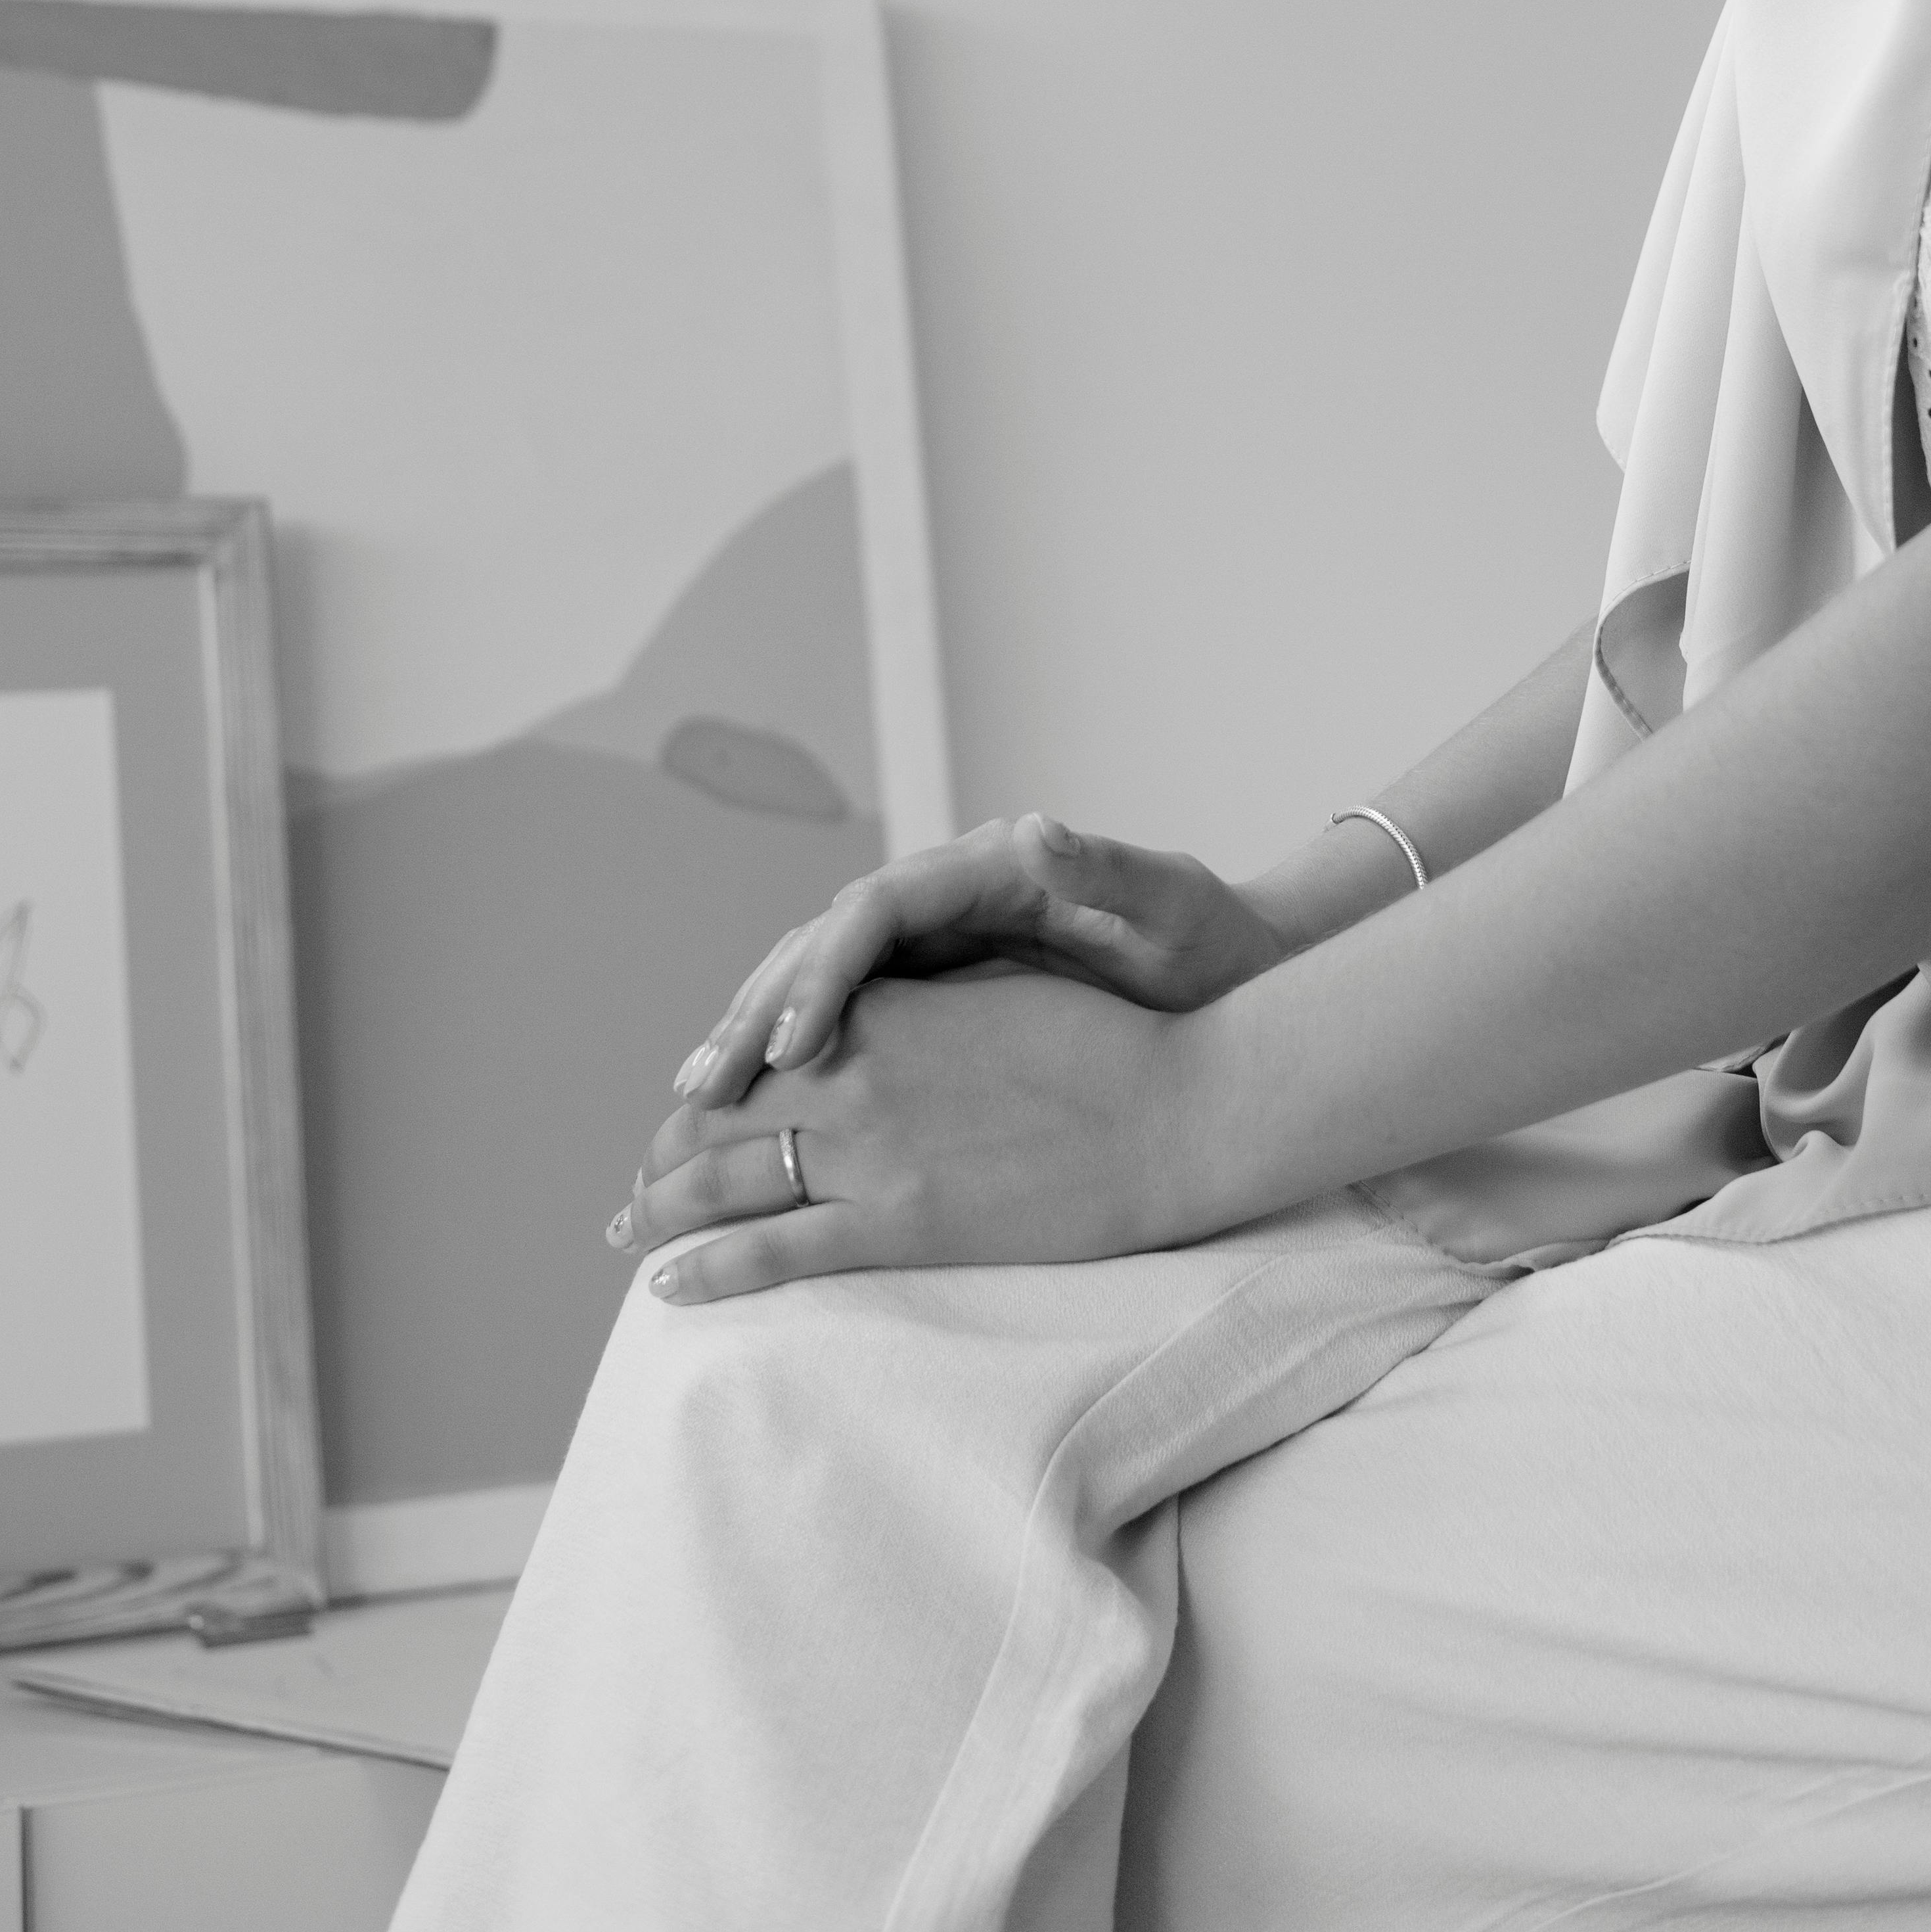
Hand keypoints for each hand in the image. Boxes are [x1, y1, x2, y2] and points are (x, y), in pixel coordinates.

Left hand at [615, 966, 1203, 1295]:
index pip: (761, 1047)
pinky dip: (713, 1267)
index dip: (712, 1079)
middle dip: (667, 1151)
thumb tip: (872, 1016)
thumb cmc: (1105, 1046)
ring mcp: (874, 1152)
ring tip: (625, 1229)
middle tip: (633, 1186)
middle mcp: (858, 1073)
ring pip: (731, 1180)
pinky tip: (669, 1285)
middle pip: (724, 1113)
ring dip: (663, 1208)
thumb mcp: (997, 996)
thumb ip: (921, 1010)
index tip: (685, 1108)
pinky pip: (780, 1251)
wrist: (1174, 1109)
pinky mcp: (902, 1223)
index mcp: (881, 1011)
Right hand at [672, 813, 1293, 1111]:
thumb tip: (1038, 828)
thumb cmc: (1207, 937)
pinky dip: (792, 1051)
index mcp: (991, 869)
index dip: (825, 970)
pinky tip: (751, 1103)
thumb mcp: (1168, 904)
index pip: (877, 907)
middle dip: (760, 1004)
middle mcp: (949, 895)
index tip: (793, 1040)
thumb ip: (1105, 870)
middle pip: (825, 939)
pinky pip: (848, 1014)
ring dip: (755, 1026)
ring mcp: (939, 940)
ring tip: (697, 1090)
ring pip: (817, 973)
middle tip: (702, 1082)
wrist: (1234, 963)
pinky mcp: (941, 987)